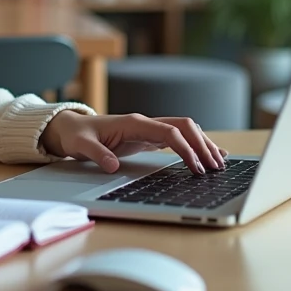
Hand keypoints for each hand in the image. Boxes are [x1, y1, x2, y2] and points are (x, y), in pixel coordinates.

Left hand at [40, 111, 227, 174]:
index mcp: (133, 123)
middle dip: (203, 144)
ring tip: (220, 162)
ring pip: (185, 130)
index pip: (168, 132)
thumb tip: (111, 165)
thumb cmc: (76, 135)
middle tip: (216, 167)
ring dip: (203, 144)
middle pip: (184, 126)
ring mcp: (148, 129)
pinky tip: (208, 155)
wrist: (71, 128)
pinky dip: (195, 145)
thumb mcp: (81, 145)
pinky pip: (178, 138)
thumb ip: (96, 154)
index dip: (185, 148)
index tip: (196, 167)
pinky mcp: (148, 137)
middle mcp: (145, 123)